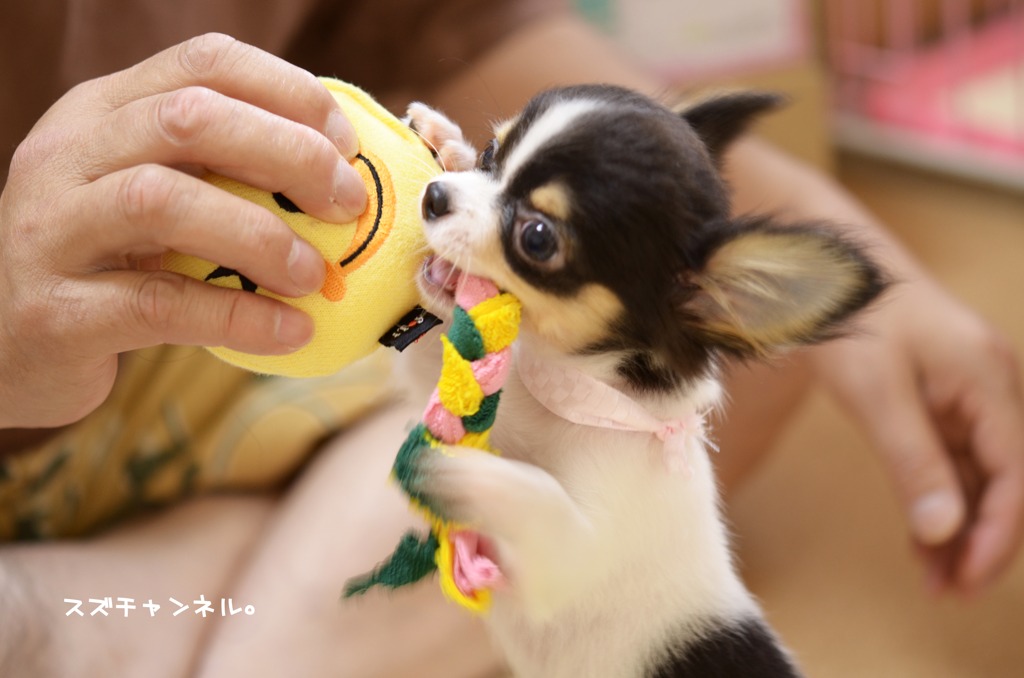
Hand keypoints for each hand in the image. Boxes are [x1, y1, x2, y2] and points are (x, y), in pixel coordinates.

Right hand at [0, 33, 366, 429]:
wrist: (3, 344)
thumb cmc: (104, 265)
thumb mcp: (150, 198)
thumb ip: (219, 173)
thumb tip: (342, 176)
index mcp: (103, 111)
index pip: (204, 62)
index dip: (289, 93)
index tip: (346, 145)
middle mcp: (69, 155)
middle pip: (189, 119)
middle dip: (288, 154)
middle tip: (346, 204)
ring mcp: (52, 229)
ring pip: (162, 201)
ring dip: (259, 235)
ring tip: (314, 275)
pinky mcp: (56, 310)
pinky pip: (158, 303)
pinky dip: (237, 316)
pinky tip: (290, 330)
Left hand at [812, 274, 1023, 594]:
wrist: (823, 265)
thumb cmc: (849, 315)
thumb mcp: (876, 392)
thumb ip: (914, 461)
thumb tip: (946, 531)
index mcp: (989, 381)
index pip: (1014, 475)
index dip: (995, 534)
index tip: (965, 579)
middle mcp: (990, 387)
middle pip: (1002, 478)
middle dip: (978, 538)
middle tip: (946, 589)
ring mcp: (966, 390)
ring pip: (974, 472)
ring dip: (956, 524)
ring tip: (931, 576)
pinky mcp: (939, 395)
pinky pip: (949, 455)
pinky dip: (936, 495)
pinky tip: (920, 533)